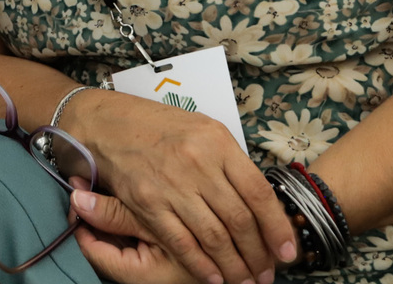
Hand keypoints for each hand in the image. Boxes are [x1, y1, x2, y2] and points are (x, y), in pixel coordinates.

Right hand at [65, 90, 296, 283]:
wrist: (104, 123)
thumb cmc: (156, 126)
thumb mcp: (201, 130)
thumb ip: (229, 163)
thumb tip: (259, 203)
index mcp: (216, 141)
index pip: (258, 191)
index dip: (277, 227)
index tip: (288, 250)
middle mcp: (197, 162)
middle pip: (239, 219)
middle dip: (258, 254)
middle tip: (267, 274)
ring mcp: (171, 184)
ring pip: (214, 235)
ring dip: (234, 264)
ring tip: (245, 280)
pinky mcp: (148, 203)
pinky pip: (181, 242)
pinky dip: (201, 265)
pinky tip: (214, 278)